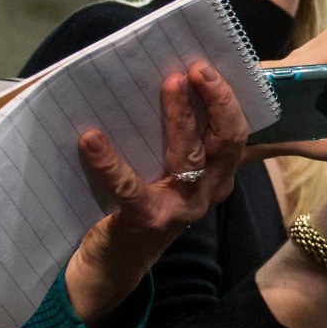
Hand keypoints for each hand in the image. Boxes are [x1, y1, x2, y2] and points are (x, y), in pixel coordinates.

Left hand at [64, 63, 250, 327]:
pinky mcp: (148, 219)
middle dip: (216, 100)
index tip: (206, 66)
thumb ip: (176, 140)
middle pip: (225, 141)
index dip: (227, 100)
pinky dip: (109, 161)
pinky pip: (130, 187)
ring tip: (168, 84)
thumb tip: (163, 82)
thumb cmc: (140, 202)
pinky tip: (91, 139)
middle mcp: (209, 190)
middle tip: (194, 69)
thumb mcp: (169, 173)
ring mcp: (183, 207)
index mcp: (217, 175)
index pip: (235, 135)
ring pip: (190, 155)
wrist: (115, 261)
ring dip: (180, 116)